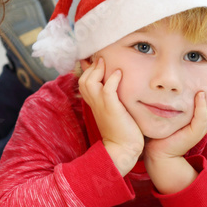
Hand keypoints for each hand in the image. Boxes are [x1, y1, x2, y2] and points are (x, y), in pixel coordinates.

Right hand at [78, 57, 143, 174]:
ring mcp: (101, 105)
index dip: (89, 70)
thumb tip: (117, 85)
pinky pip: (107, 89)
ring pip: (90, 81)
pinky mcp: (111, 108)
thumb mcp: (114, 110)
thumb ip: (112, 98)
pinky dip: (112, 79)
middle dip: (92, 67)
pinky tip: (118, 73)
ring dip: (98, 70)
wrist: (123, 148)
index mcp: (93, 103)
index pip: (84, 81)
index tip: (98, 60)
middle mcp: (94, 102)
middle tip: (102, 58)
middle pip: (84, 79)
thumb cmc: (122, 130)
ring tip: (106, 62)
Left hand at [145, 76, 206, 161]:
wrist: (158, 153)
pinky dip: (202, 107)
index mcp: (201, 120)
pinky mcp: (193, 134)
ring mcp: (199, 130)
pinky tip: (200, 95)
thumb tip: (171, 86)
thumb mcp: (172, 114)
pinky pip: (201, 119)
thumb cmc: (162, 132)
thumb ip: (175, 103)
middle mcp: (203, 124)